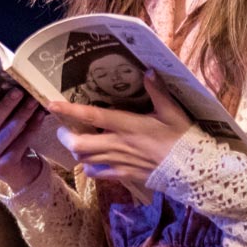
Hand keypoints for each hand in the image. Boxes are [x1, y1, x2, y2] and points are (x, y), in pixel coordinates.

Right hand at [0, 86, 45, 192]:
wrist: (17, 172)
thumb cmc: (3, 143)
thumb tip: (1, 85)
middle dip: (6, 105)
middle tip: (19, 91)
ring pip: (7, 133)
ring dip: (22, 115)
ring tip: (33, 102)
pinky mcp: (3, 167)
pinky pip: (20, 143)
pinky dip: (31, 128)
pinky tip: (39, 117)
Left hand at [45, 70, 191, 189]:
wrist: (194, 170)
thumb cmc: (183, 138)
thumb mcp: (172, 111)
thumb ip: (158, 91)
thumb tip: (148, 70)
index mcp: (128, 125)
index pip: (93, 116)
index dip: (70, 111)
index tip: (51, 104)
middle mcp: (119, 144)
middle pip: (79, 145)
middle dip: (66, 137)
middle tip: (64, 129)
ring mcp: (120, 162)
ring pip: (85, 160)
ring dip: (77, 151)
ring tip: (78, 142)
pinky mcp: (125, 176)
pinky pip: (99, 174)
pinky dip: (91, 168)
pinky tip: (94, 161)